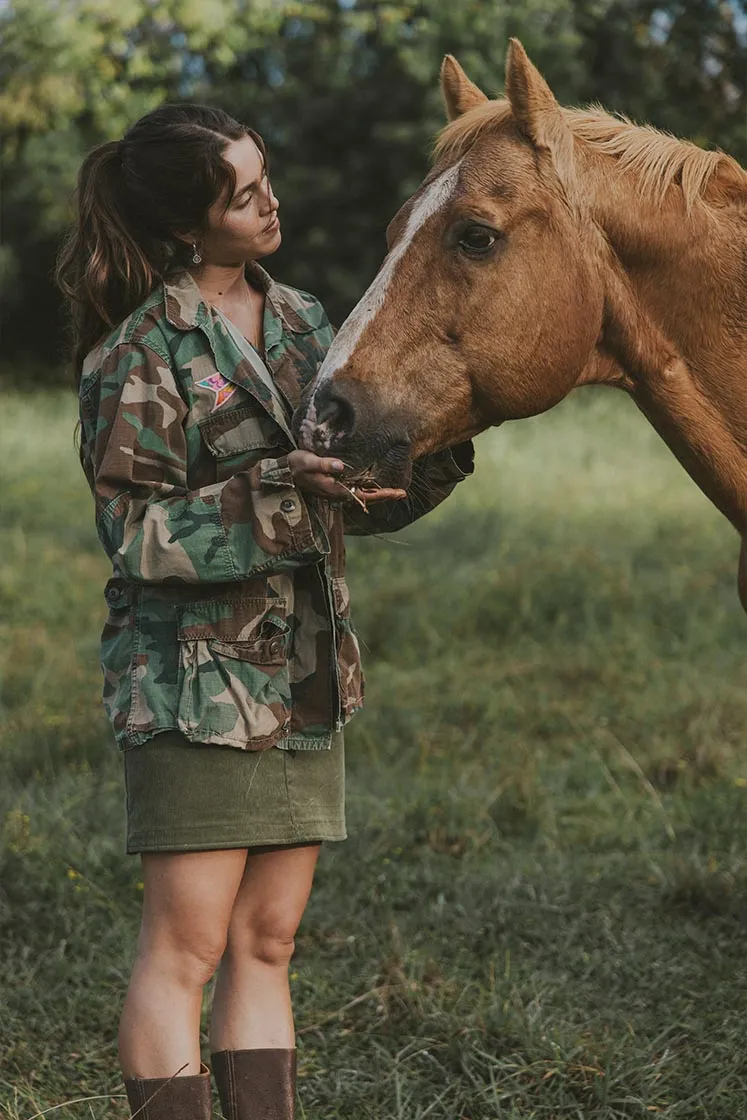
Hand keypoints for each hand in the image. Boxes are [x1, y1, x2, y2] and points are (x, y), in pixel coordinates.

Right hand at [287, 450, 405, 503]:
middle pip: (367, 498)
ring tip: (395, 490)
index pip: (364, 496)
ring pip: (362, 494)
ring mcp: (338, 490)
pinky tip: (376, 484)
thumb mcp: (307, 461)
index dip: (382, 495)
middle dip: (385, 496)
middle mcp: (339, 493)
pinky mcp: (336, 485)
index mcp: (335, 490)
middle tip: (403, 493)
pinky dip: (368, 488)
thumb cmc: (295, 465)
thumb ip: (323, 464)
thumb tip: (341, 466)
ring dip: (378, 493)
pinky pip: (356, 489)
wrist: (284, 472)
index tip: (397, 493)